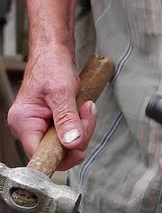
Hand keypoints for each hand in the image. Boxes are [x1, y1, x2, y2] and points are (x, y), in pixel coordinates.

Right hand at [7, 45, 96, 169]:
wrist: (54, 54)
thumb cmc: (52, 67)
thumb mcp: (62, 93)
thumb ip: (67, 119)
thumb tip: (72, 143)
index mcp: (24, 122)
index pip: (39, 154)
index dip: (61, 157)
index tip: (78, 151)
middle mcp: (29, 127)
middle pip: (58, 150)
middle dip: (78, 135)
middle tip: (86, 114)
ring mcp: (41, 126)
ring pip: (68, 143)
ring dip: (83, 127)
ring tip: (84, 107)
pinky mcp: (53, 124)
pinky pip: (71, 133)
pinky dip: (81, 124)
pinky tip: (82, 109)